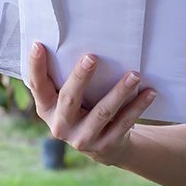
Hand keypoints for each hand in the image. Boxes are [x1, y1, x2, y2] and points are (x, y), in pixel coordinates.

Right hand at [28, 42, 156, 166]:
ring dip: (119, 92)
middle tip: (92, 57)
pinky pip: (124, 123)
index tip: (38, 44)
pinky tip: (150, 92)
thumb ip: (65, 78)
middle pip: (69, 99)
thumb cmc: (85, 109)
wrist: (106, 148)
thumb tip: (75, 37)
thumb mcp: (69, 99)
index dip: (35, 66)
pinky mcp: (105, 145)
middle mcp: (60, 126)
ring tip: (135, 74)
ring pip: (102, 112)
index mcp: (47, 108)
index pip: (37, 85)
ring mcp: (82, 138)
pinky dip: (138, 106)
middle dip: (80, 77)